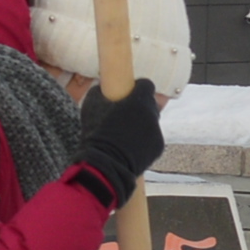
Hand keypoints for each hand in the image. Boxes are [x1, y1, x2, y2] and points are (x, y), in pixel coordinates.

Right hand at [65, 78, 166, 208]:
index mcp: (138, 100)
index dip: (137, 88)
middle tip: (123, 117)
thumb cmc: (96, 133)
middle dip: (139, 108)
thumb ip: (99, 92)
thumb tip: (101, 87)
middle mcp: (152, 113)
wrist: (105, 164)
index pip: (146, 85)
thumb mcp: (90, 106)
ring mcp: (157, 130)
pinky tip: (129, 148)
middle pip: (150, 104)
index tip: (128, 94)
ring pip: (151, 122)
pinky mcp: (159, 146)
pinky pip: (152, 139)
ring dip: (142, 125)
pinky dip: (144, 141)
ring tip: (125, 136)